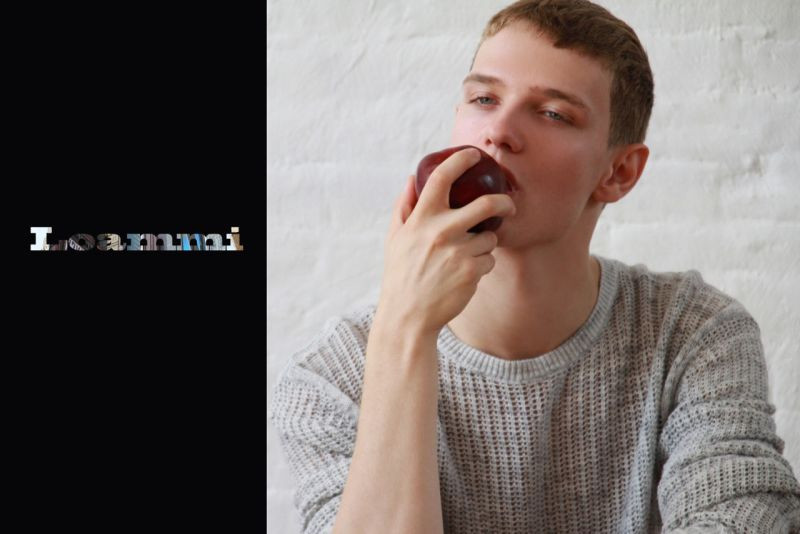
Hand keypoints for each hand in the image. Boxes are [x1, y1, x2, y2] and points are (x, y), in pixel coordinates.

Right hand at [376, 148, 515, 340]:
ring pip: (490, 238)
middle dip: (504, 202)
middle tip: (508, 206)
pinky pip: (489, 260)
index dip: (461, 160)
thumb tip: (410, 178)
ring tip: (466, 257)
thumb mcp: (394, 238)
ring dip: (485, 245)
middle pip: (486, 204)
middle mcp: (441, 231)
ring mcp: (458, 251)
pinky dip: (482, 265)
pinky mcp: (471, 272)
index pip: (442, 177)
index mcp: (421, 218)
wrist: (408, 315)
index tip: (474, 155)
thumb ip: (404, 206)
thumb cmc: (400, 274)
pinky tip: (464, 274)